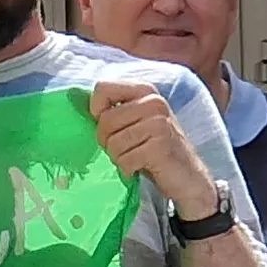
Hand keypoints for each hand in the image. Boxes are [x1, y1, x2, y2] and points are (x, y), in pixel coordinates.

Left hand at [92, 82, 221, 220]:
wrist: (188, 177)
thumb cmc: (155, 150)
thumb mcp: (136, 122)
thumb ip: (115, 110)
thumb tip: (78, 105)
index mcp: (145, 91)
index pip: (102, 88)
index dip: (97, 111)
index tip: (110, 127)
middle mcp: (154, 102)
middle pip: (104, 121)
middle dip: (107, 142)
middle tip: (125, 150)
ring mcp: (159, 123)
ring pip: (113, 143)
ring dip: (119, 158)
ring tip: (136, 158)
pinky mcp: (160, 145)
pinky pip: (125, 159)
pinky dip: (128, 169)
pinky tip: (142, 168)